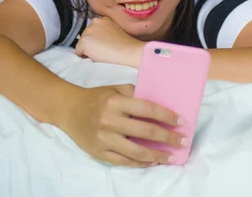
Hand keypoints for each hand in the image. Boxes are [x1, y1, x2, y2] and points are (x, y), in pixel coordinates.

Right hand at [60, 84, 187, 166]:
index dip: (167, 116)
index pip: (148, 109)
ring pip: (136, 152)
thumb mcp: (116, 89)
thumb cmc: (97, 97)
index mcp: (116, 102)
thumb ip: (136, 94)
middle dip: (168, 138)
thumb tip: (161, 105)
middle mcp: (110, 121)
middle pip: (146, 132)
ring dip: (158, 156)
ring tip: (172, 158)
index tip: (181, 122)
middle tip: (183, 141)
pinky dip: (140, 163)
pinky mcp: (99, 153)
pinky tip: (152, 161)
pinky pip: (124, 161)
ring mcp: (104, 139)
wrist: (68, 109)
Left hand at [75, 16, 143, 67]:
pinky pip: (79, 52)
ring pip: (82, 44)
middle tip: (105, 49)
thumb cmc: (126, 46)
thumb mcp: (116, 32)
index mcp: (103, 19)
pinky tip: (98, 56)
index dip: (98, 39)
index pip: (93, 30)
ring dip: (89, 50)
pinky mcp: (84, 41)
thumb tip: (98, 41)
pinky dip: (85, 56)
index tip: (106, 44)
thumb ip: (105, 32)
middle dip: (92, 43)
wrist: (129, 52)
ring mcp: (88, 31)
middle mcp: (94, 22)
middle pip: (86, 36)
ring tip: (102, 52)